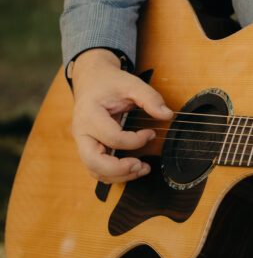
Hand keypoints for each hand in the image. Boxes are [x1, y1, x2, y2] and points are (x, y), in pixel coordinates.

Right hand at [70, 48, 173, 182]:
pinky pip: (97, 169)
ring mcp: (82, 142)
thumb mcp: (131, 83)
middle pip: (94, 162)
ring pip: (95, 170)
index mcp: (89, 114)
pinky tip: (132, 169)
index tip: (151, 133)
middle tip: (141, 166)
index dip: (136, 140)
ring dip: (118, 176)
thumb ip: (150, 98)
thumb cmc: (109, 83)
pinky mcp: (88, 148)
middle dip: (119, 170)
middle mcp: (81, 132)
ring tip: (141, 169)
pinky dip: (114, 174)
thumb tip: (167, 115)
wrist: (92, 81)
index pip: (112, 136)